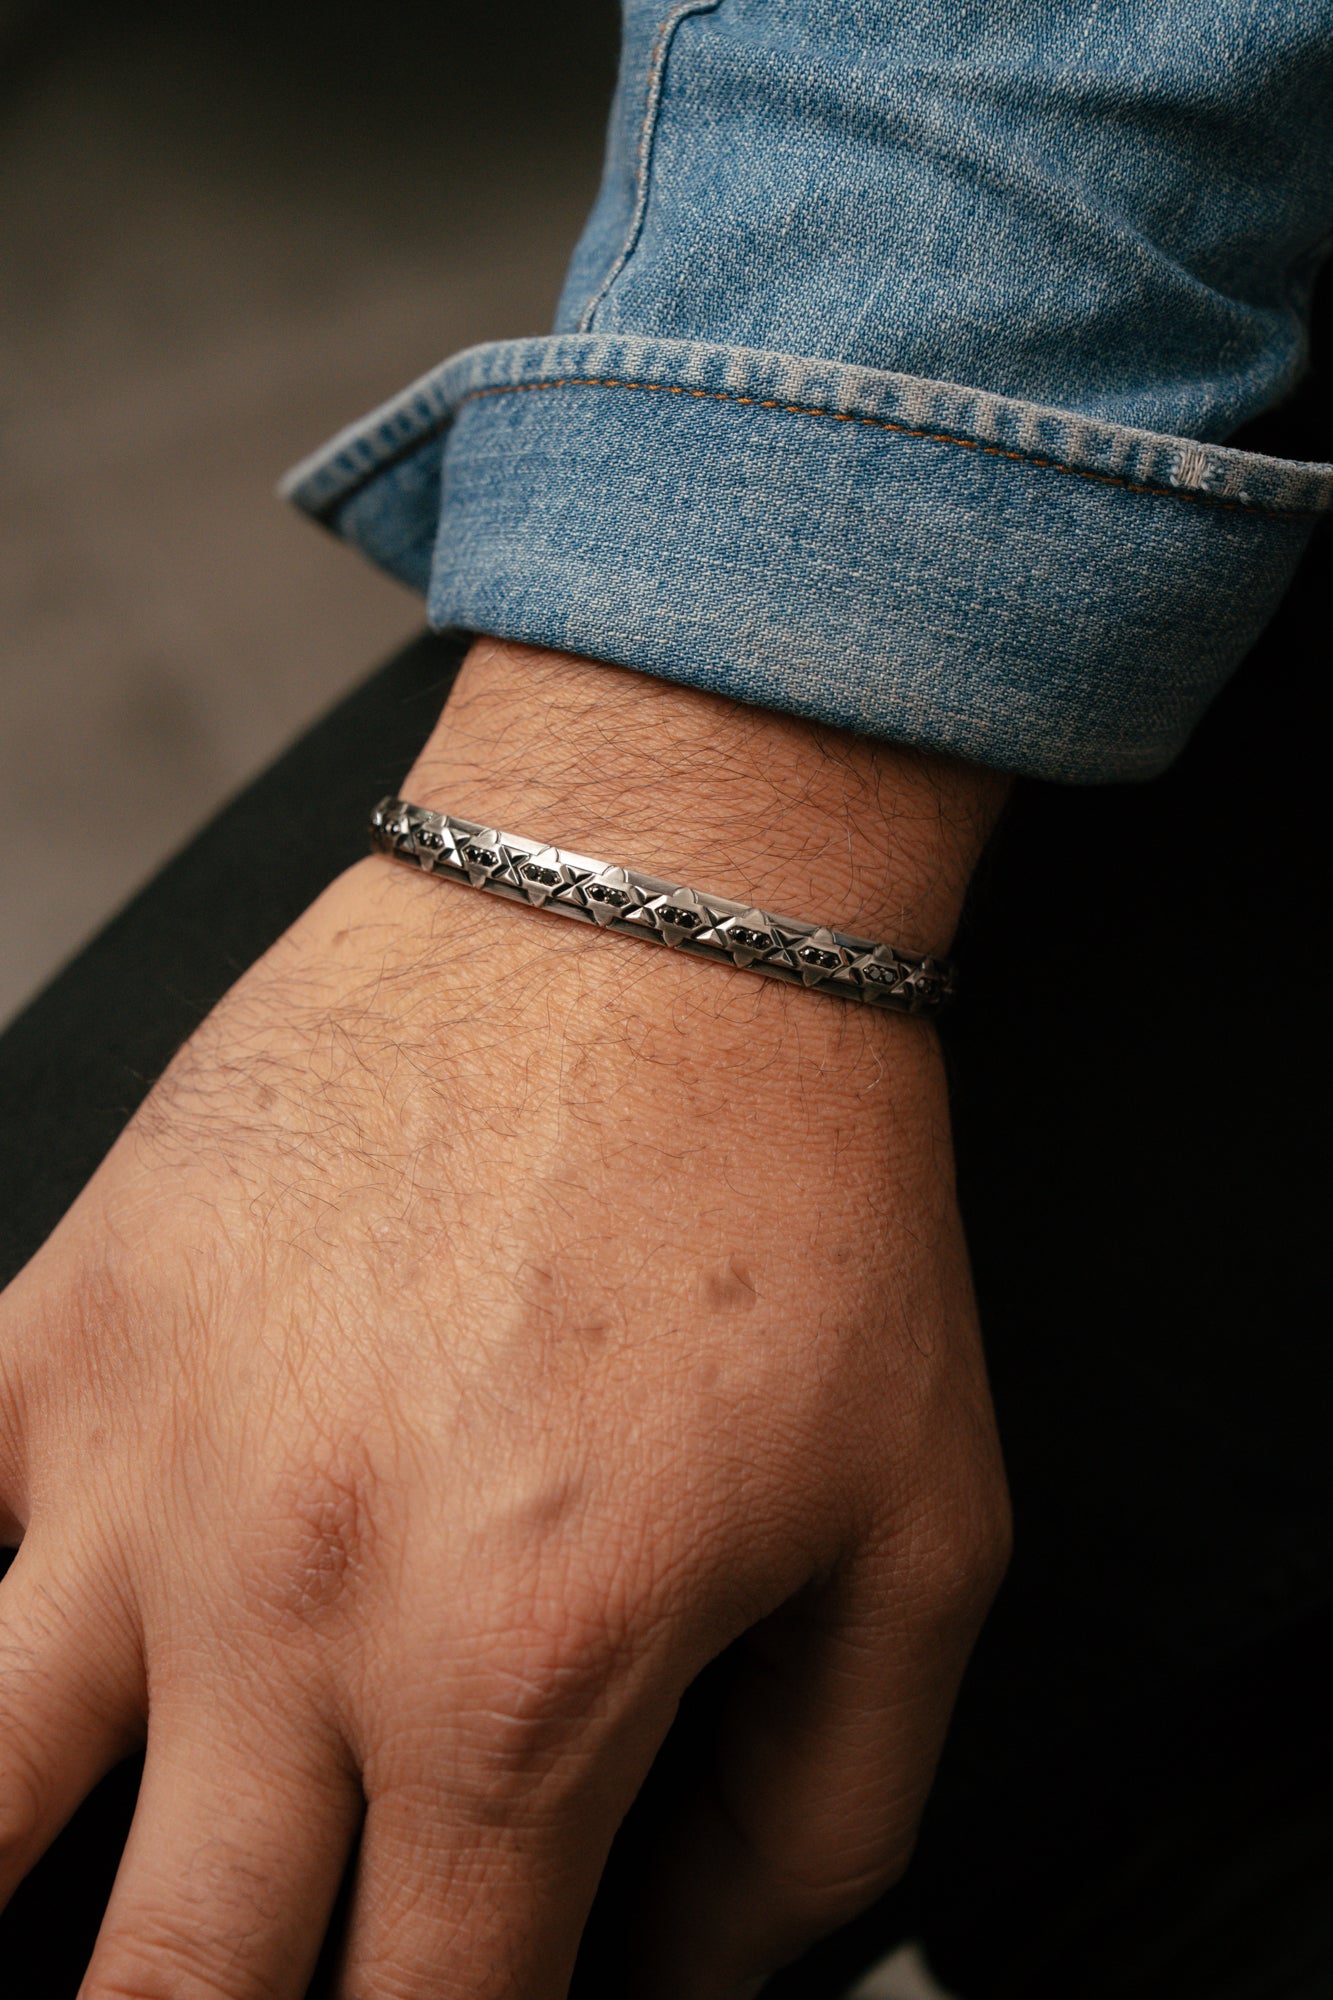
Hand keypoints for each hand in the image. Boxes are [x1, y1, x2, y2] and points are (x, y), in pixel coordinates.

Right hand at [0, 643, 1009, 1998]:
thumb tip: (695, 1969)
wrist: (656, 913)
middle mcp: (297, 1598)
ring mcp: (146, 1456)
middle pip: (171, 1991)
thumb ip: (821, 1814)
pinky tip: (18, 1667)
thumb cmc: (787, 1189)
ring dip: (23, 1900)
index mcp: (520, 1676)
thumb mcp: (917, 1532)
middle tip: (250, 1981)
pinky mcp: (68, 1316)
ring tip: (92, 1908)